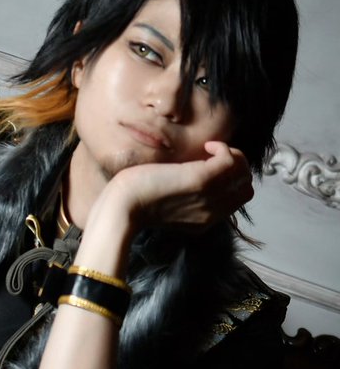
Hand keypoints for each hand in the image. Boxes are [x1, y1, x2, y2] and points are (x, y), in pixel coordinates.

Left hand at [107, 140, 253, 233]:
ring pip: (243, 172)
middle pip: (246, 187)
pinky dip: (223, 148)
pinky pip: (231, 160)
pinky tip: (206, 147)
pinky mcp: (202, 180)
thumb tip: (199, 173)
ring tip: (209, 150)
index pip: (238, 199)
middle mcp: (212, 213)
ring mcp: (210, 197)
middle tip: (214, 156)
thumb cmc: (136, 202)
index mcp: (205, 222)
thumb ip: (189, 198)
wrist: (123, 208)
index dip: (233, 180)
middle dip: (237, 167)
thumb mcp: (171, 205)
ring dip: (231, 155)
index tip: (212, 167)